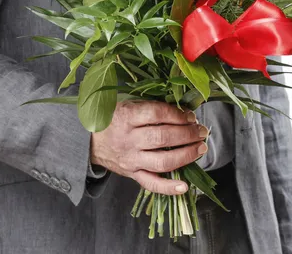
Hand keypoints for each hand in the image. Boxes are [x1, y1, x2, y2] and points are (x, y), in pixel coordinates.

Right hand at [90, 100, 208, 194]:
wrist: (90, 141)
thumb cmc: (113, 119)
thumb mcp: (127, 104)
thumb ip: (151, 106)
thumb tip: (183, 109)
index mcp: (126, 117)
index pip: (156, 114)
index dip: (177, 115)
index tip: (190, 115)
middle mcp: (129, 139)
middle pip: (163, 138)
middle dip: (188, 134)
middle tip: (202, 131)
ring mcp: (131, 159)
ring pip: (162, 161)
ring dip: (186, 155)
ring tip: (200, 148)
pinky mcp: (132, 174)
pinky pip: (151, 184)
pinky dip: (169, 188)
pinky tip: (184, 186)